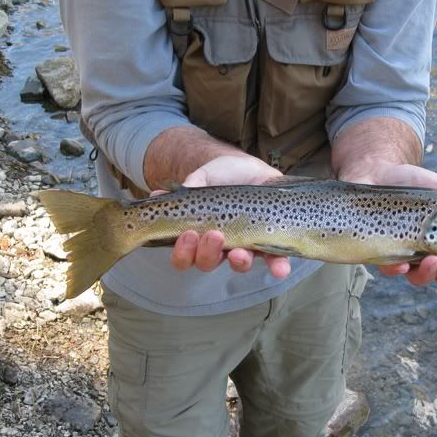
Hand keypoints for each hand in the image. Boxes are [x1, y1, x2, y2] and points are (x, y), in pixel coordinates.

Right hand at [153, 155, 291, 278]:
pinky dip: (278, 267)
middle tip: (214, 234)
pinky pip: (275, 261)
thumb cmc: (223, 174)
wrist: (254, 167)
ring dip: (239, 262)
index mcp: (198, 235)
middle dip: (208, 253)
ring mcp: (245, 246)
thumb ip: (187, 188)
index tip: (189, 234)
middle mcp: (220, 246)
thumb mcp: (204, 176)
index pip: (184, 257)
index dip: (183, 253)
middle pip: (208, 263)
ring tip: (240, 252)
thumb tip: (156, 197)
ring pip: (239, 265)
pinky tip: (280, 269)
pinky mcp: (270, 242)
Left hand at [340, 162, 436, 288]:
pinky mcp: (382, 252)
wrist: (377, 172)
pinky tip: (402, 264)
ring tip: (432, 260)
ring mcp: (405, 254)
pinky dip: (397, 270)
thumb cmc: (414, 184)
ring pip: (419, 277)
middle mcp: (428, 253)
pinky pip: (389, 269)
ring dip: (428, 274)